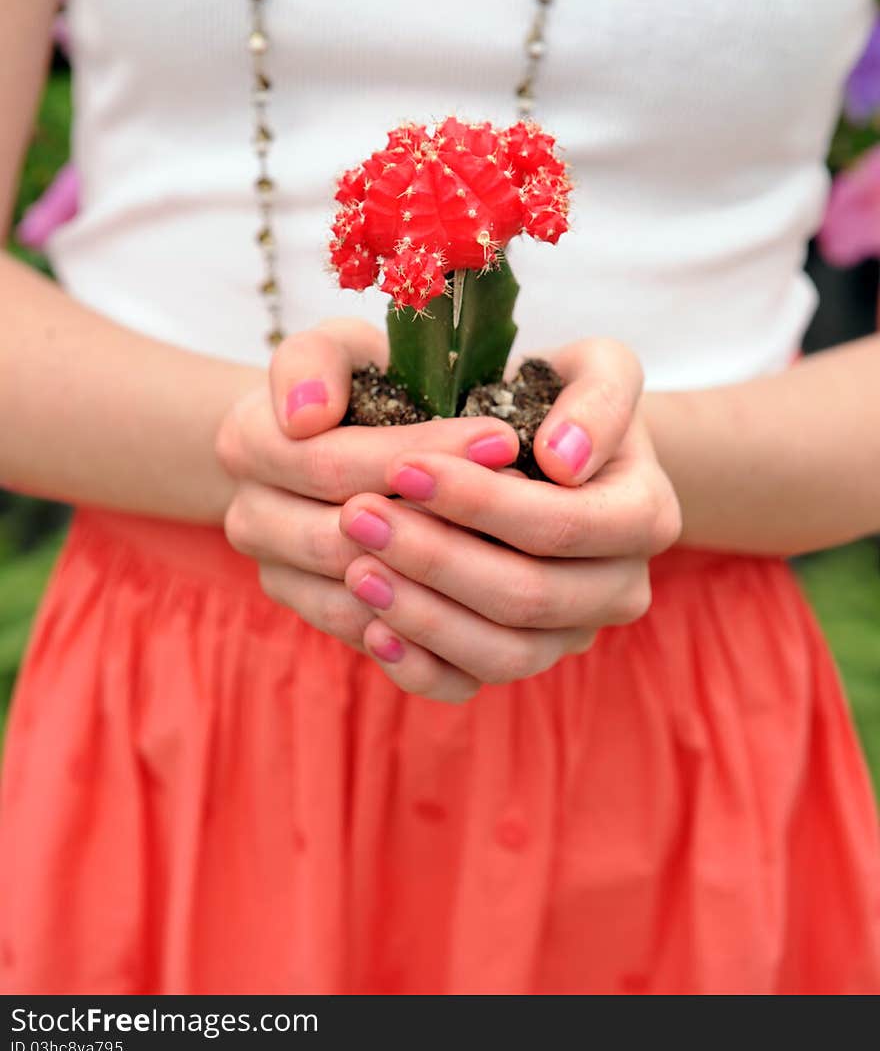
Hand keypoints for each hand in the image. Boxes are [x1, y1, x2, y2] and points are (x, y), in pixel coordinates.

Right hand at [214, 317, 520, 655]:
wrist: (335, 436)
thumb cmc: (353, 381)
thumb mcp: (337, 346)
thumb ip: (313, 360)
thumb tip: (306, 415)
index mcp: (246, 443)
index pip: (333, 462)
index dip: (421, 453)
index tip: (503, 436)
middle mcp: (248, 518)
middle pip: (344, 539)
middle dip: (440, 518)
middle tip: (527, 497)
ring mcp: (277, 575)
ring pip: (358, 599)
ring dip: (439, 581)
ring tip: (517, 550)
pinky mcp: (314, 615)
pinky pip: (372, 640)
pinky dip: (429, 628)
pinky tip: (491, 601)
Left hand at [336, 339, 681, 700]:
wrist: (552, 448)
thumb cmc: (563, 396)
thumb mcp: (596, 365)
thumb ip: (598, 393)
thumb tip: (563, 459)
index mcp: (646, 514)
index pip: (561, 526)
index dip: (480, 503)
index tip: (403, 466)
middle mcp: (622, 588)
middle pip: (530, 598)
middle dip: (436, 558)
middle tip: (356, 516)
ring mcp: (573, 634)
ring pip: (503, 654)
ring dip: (422, 615)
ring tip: (355, 568)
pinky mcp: (524, 659)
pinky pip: (473, 685)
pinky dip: (420, 665)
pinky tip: (370, 625)